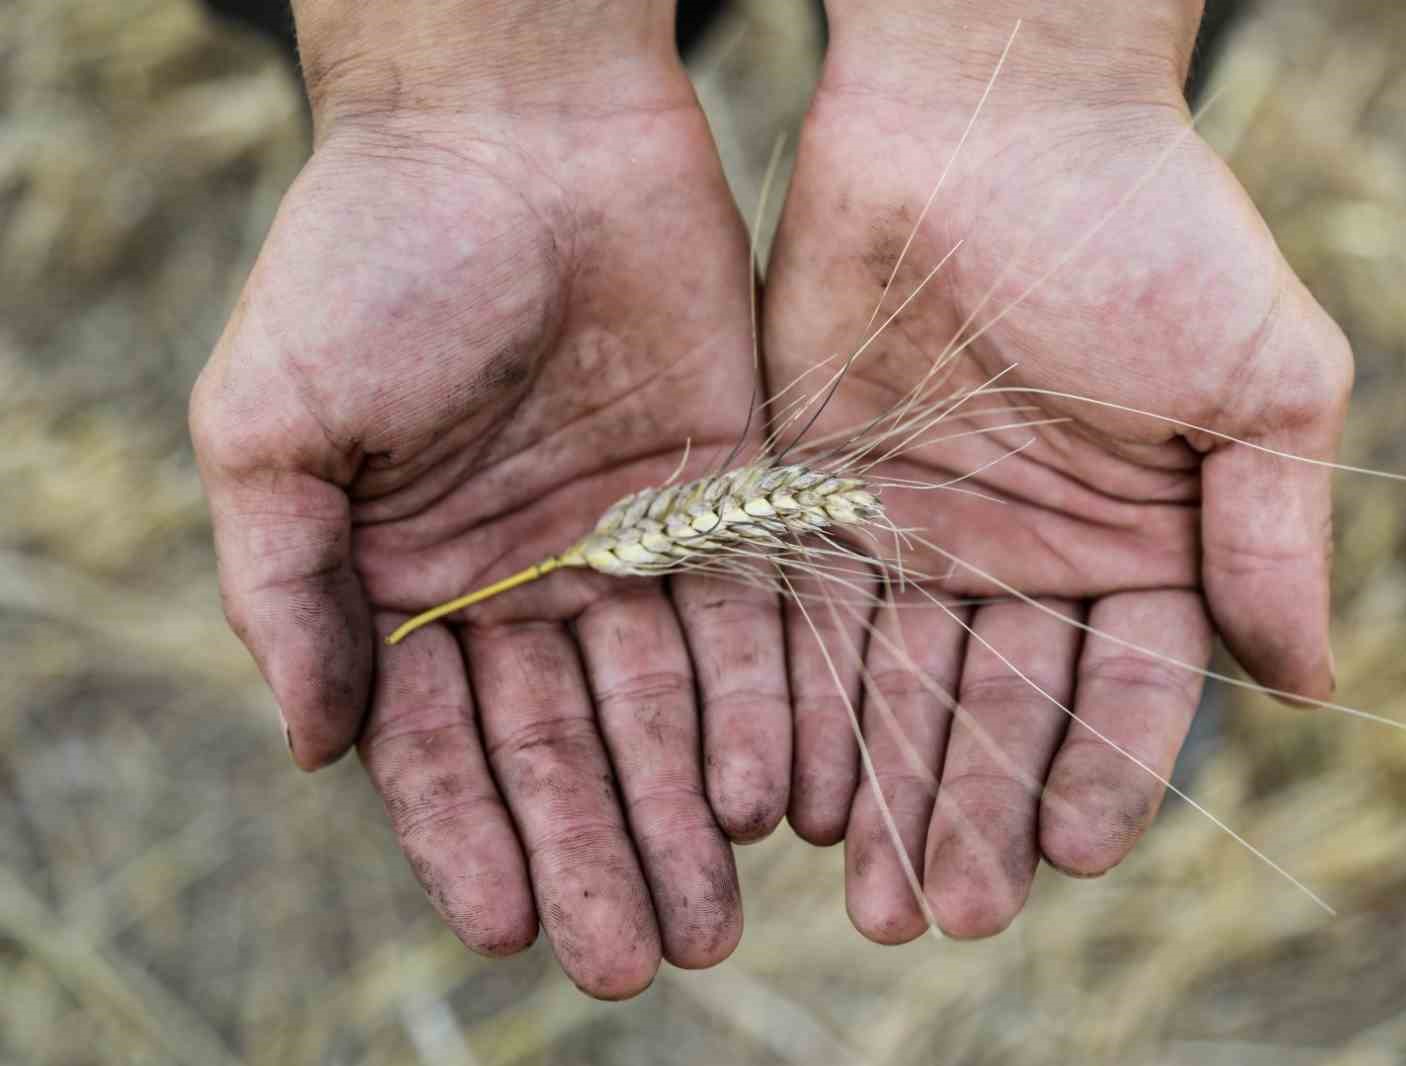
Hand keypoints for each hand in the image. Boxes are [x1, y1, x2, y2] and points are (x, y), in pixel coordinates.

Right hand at [191, 5, 788, 997]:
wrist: (518, 123)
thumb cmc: (373, 256)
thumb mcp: (275, 424)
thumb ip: (286, 589)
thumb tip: (315, 750)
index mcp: (411, 576)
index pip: (441, 742)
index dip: (471, 835)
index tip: (502, 927)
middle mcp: (527, 576)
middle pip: (568, 746)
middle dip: (599, 853)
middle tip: (640, 961)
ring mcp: (633, 539)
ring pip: (667, 706)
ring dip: (687, 814)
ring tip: (716, 920)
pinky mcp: (729, 492)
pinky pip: (751, 622)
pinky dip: (763, 710)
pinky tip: (776, 798)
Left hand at [764, 2, 1350, 940]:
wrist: (991, 111)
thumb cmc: (1147, 227)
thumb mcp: (1259, 381)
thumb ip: (1274, 536)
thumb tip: (1309, 686)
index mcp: (1141, 538)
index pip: (1126, 689)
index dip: (1101, 772)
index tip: (1074, 854)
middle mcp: (1030, 551)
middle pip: (1004, 711)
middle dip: (981, 813)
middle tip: (953, 914)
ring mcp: (921, 526)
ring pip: (904, 687)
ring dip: (890, 790)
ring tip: (873, 897)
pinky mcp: (822, 490)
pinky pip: (813, 619)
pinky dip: (810, 707)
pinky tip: (801, 792)